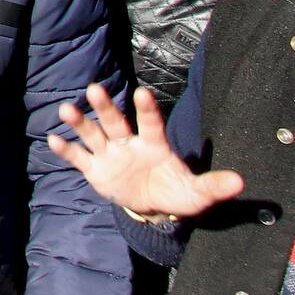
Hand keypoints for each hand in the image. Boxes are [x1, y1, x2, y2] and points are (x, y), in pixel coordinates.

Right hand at [49, 84, 243, 219]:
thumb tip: (241, 183)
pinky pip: (79, 157)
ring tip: (66, 110)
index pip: (151, 123)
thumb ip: (213, 185)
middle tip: (94, 88)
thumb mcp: (196, 192)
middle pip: (115, 121)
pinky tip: (54, 139)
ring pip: (93, 134)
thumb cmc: (174, 191)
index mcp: (154, 144)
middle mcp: (128, 143)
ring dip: (80, 122)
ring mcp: (110, 155)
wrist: (150, 205)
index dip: (147, 109)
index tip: (143, 92)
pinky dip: (67, 150)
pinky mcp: (95, 169)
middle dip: (105, 106)